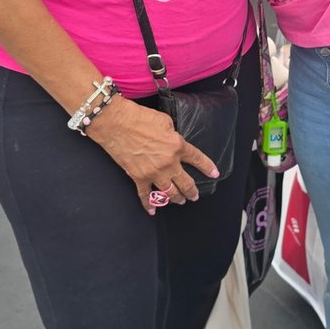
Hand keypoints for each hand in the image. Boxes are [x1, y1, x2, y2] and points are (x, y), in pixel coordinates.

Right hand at [88, 95, 218, 213]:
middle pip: (186, 182)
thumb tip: (173, 140)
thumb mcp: (165, 121)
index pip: (198, 159)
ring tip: (179, 201)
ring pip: (170, 193)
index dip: (208, 168)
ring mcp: (153, 172)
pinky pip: (145, 196)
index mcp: (177, 146)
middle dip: (192, 191)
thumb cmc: (138, 118)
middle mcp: (169, 162)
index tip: (214, 174)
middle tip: (195, 196)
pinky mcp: (138, 177)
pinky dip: (149, 205)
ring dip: (176, 199)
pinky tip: (153, 211)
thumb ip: (173, 134)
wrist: (116, 123)